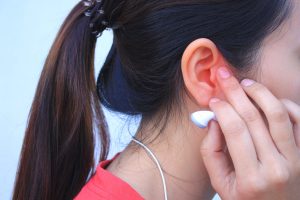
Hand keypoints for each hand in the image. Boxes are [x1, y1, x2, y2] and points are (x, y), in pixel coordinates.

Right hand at [200, 67, 299, 199]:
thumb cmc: (245, 198)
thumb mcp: (220, 183)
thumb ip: (211, 152)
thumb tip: (214, 120)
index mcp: (251, 178)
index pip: (235, 131)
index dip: (222, 109)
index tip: (213, 100)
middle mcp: (277, 168)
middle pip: (254, 118)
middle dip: (235, 92)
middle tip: (224, 76)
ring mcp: (296, 159)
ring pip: (278, 114)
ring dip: (260, 92)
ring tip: (246, 83)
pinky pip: (299, 120)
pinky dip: (286, 104)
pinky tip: (269, 99)